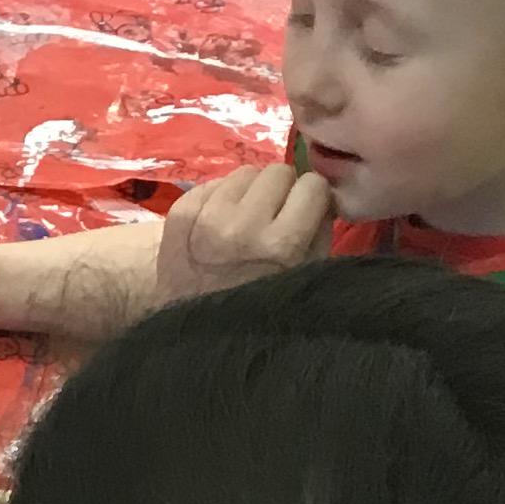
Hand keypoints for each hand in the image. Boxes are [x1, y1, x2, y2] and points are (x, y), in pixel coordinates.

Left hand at [154, 162, 333, 304]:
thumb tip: (324, 196)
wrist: (194, 332)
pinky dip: (221, 197)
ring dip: (251, 191)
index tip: (306, 212)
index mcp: (281, 244)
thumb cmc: (258, 307)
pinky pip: (213, 182)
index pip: (313, 185)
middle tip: (274, 215)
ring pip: (245, 172)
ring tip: (245, 219)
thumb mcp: (304, 277)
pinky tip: (220, 222)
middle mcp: (243, 225)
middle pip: (278, 171)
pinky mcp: (180, 213)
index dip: (313, 198)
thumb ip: (321, 231)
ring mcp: (207, 216)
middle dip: (282, 190)